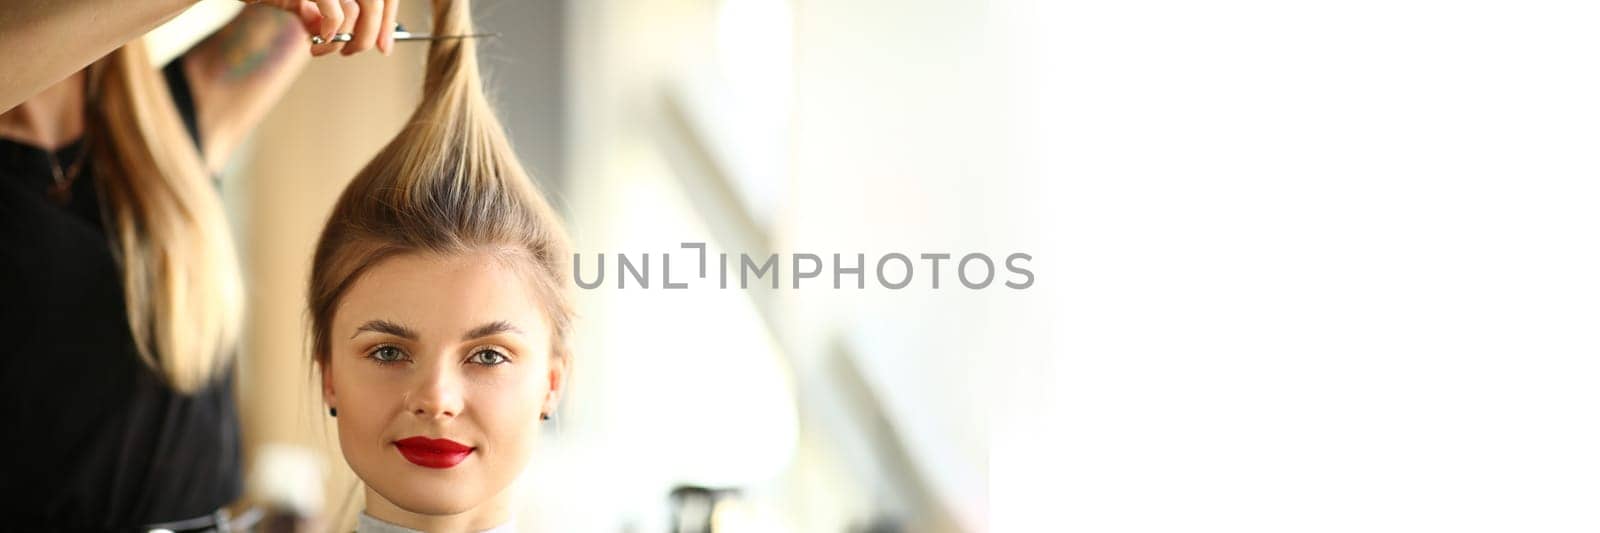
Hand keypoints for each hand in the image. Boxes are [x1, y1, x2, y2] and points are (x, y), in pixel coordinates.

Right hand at [241, 0, 400, 56]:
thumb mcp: (300, 1)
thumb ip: (324, 12)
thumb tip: (344, 35)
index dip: (387, 22)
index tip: (384, 45)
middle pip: (376, 2)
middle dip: (369, 35)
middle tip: (352, 51)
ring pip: (356, 12)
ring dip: (343, 40)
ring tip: (322, 48)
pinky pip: (335, 13)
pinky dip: (331, 32)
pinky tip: (317, 39)